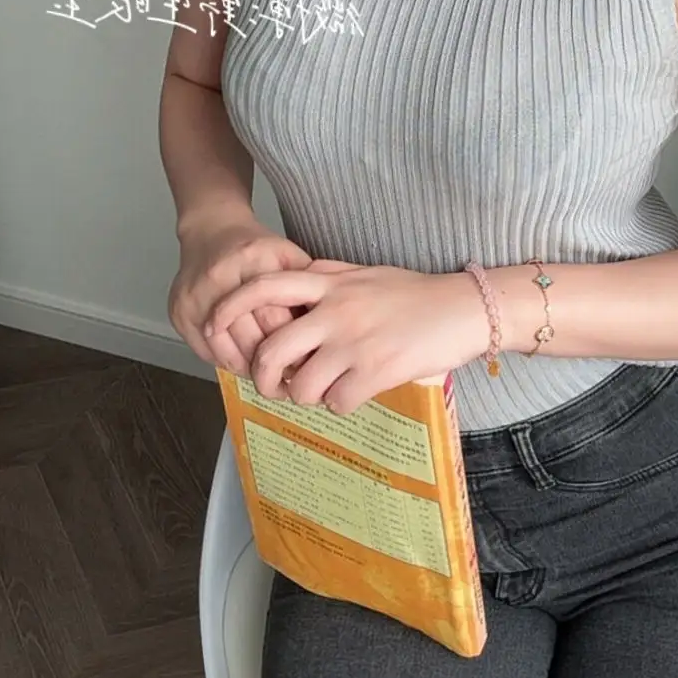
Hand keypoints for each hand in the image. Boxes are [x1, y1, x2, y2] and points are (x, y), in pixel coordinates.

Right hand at [169, 211, 323, 373]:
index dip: (293, 346)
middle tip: (288, 379)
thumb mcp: (289, 256)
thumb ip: (308, 289)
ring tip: (267, 377)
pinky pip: (205, 351)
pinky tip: (243, 363)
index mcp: (255, 261)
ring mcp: (195, 295)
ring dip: (249, 369)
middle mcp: (221, 277)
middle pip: (250, 338)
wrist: (211, 230)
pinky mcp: (179, 310)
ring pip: (225, 351)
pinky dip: (226, 361)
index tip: (306, 364)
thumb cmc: (257, 248)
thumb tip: (323, 337)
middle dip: (272, 364)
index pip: (276, 319)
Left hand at [203, 262, 491, 414]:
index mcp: (331, 282)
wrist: (463, 308)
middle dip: (264, 376)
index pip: (266, 286)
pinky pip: (337, 402)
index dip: (231, 306)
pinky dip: (339, 404)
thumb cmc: (415, 292)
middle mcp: (336, 311)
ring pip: (300, 386)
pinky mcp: (376, 371)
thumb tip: (298, 277)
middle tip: (274, 384)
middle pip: (272, 350)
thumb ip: (329, 275)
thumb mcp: (366, 273)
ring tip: (323, 390)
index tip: (213, 324)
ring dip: (306, 396)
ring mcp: (355, 343)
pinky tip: (353, 392)